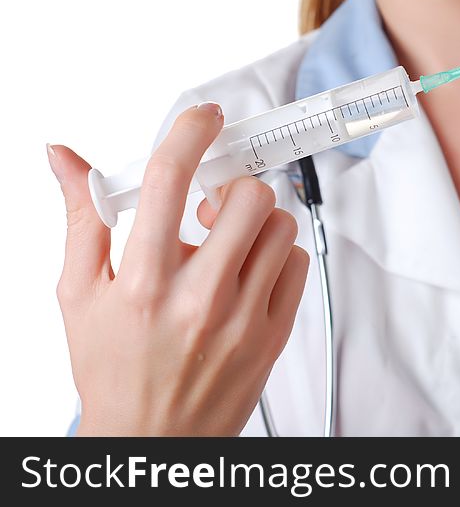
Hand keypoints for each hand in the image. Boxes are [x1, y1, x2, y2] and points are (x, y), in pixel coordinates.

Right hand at [48, 102, 308, 435]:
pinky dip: (274, 254)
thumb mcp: (79, 294)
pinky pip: (294, 263)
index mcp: (141, 282)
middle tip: (211, 203)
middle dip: (229, 187)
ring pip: (276, 226)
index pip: (171, 180)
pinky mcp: (274, 334)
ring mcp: (243, 318)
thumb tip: (65, 157)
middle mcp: (197, 298)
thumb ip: (82, 218)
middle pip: (245, 197)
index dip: (190, 132)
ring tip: (225, 242)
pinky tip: (246, 271)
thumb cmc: (112, 369)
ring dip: (253, 220)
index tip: (203, 118)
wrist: (152, 442)